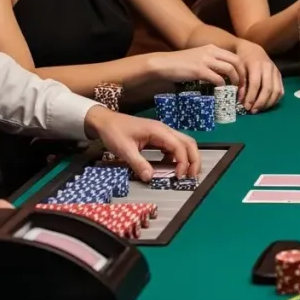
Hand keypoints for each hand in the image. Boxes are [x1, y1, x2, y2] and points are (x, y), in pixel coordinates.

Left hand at [85, 107, 200, 180]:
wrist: (105, 121)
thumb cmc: (114, 132)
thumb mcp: (124, 150)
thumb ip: (138, 164)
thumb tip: (150, 178)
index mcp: (158, 131)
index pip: (179, 146)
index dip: (183, 162)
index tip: (178, 177)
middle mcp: (164, 130)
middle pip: (188, 143)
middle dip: (194, 160)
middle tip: (192, 176)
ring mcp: (162, 133)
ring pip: (183, 144)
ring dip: (188, 158)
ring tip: (185, 173)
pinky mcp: (158, 137)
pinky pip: (174, 146)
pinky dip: (177, 157)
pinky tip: (170, 166)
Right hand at [148, 45, 241, 85]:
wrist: (162, 64)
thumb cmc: (179, 63)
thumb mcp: (199, 58)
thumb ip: (211, 63)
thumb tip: (224, 75)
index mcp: (212, 48)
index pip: (235, 56)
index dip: (242, 69)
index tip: (243, 80)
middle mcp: (211, 51)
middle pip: (237, 61)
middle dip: (243, 75)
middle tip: (243, 87)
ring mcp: (205, 60)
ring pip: (230, 69)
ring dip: (236, 81)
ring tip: (235, 90)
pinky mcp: (199, 70)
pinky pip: (217, 78)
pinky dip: (222, 86)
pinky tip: (221, 91)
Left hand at [232, 39, 282, 111]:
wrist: (252, 50)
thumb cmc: (242, 60)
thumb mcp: (238, 69)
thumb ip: (241, 84)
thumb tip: (241, 100)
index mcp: (257, 65)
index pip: (256, 84)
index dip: (251, 97)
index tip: (246, 107)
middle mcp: (269, 68)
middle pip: (268, 89)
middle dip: (260, 102)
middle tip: (253, 111)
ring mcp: (276, 71)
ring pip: (276, 91)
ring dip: (268, 103)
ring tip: (260, 109)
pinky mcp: (279, 75)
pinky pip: (281, 90)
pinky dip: (275, 100)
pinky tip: (267, 105)